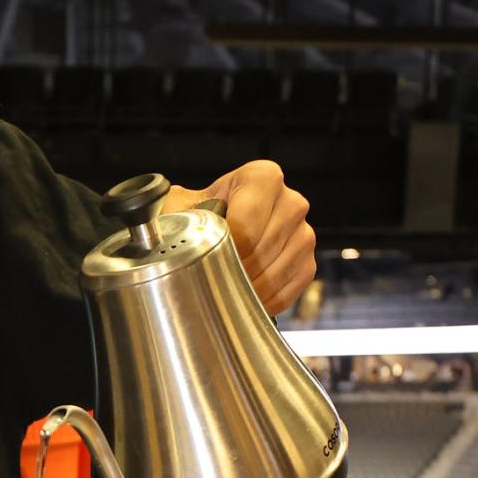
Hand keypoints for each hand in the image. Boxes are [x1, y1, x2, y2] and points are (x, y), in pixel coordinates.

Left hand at [161, 160, 315, 316]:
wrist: (210, 232)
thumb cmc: (197, 217)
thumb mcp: (180, 208)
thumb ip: (177, 216)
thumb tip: (170, 236)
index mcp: (262, 178)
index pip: (248, 221)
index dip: (227, 247)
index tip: (209, 257)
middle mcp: (289, 201)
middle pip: (265, 248)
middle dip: (236, 270)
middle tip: (214, 279)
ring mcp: (302, 232)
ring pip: (279, 269)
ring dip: (249, 288)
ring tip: (226, 290)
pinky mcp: (307, 262)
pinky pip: (290, 287)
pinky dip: (266, 299)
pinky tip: (245, 297)